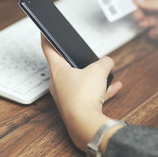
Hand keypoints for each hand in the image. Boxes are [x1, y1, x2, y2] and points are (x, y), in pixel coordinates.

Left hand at [41, 36, 122, 151]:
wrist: (85, 124)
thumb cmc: (83, 96)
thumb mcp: (99, 70)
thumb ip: (105, 62)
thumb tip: (108, 63)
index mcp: (57, 70)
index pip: (49, 49)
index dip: (47, 37)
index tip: (44, 31)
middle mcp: (58, 83)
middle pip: (65, 66)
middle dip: (76, 60)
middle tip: (80, 53)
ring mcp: (66, 96)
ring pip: (79, 81)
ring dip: (92, 76)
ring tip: (105, 72)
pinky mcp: (75, 107)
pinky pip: (88, 94)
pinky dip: (99, 90)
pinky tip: (114, 86)